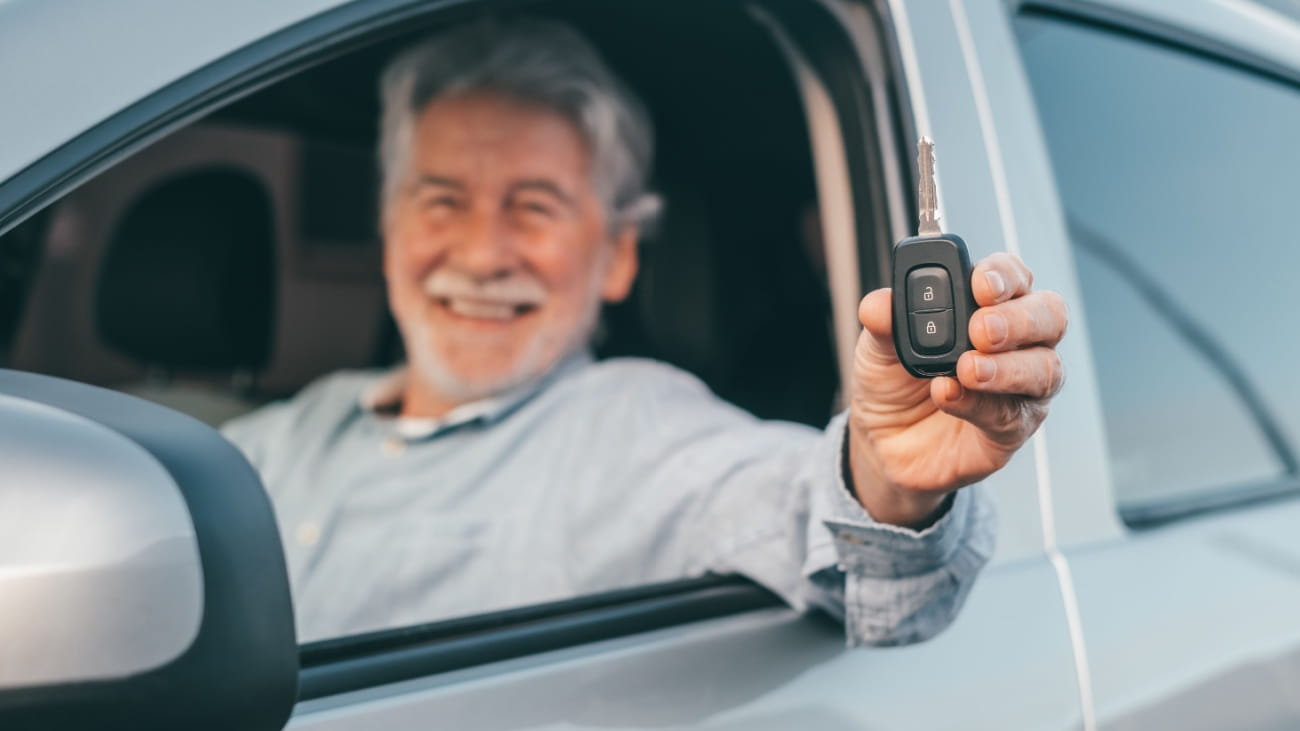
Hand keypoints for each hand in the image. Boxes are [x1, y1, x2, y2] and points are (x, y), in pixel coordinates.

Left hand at [848, 253, 1066, 527]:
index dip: (1004, 275)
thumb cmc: (895, 382)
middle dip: (1017, 319)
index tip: (980, 282)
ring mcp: (1021, 387)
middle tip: (981, 328)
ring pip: (1045, 369)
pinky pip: (1011, 416)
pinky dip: (979, 404)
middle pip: (1049, 316)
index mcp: (989, 306)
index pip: (1014, 277)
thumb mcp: (877, 347)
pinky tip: (949, 395)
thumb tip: (878, 304)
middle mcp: (1018, 342)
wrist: (884, 440)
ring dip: (1007, 367)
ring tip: (966, 368)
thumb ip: (883, 322)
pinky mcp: (1012, 429)